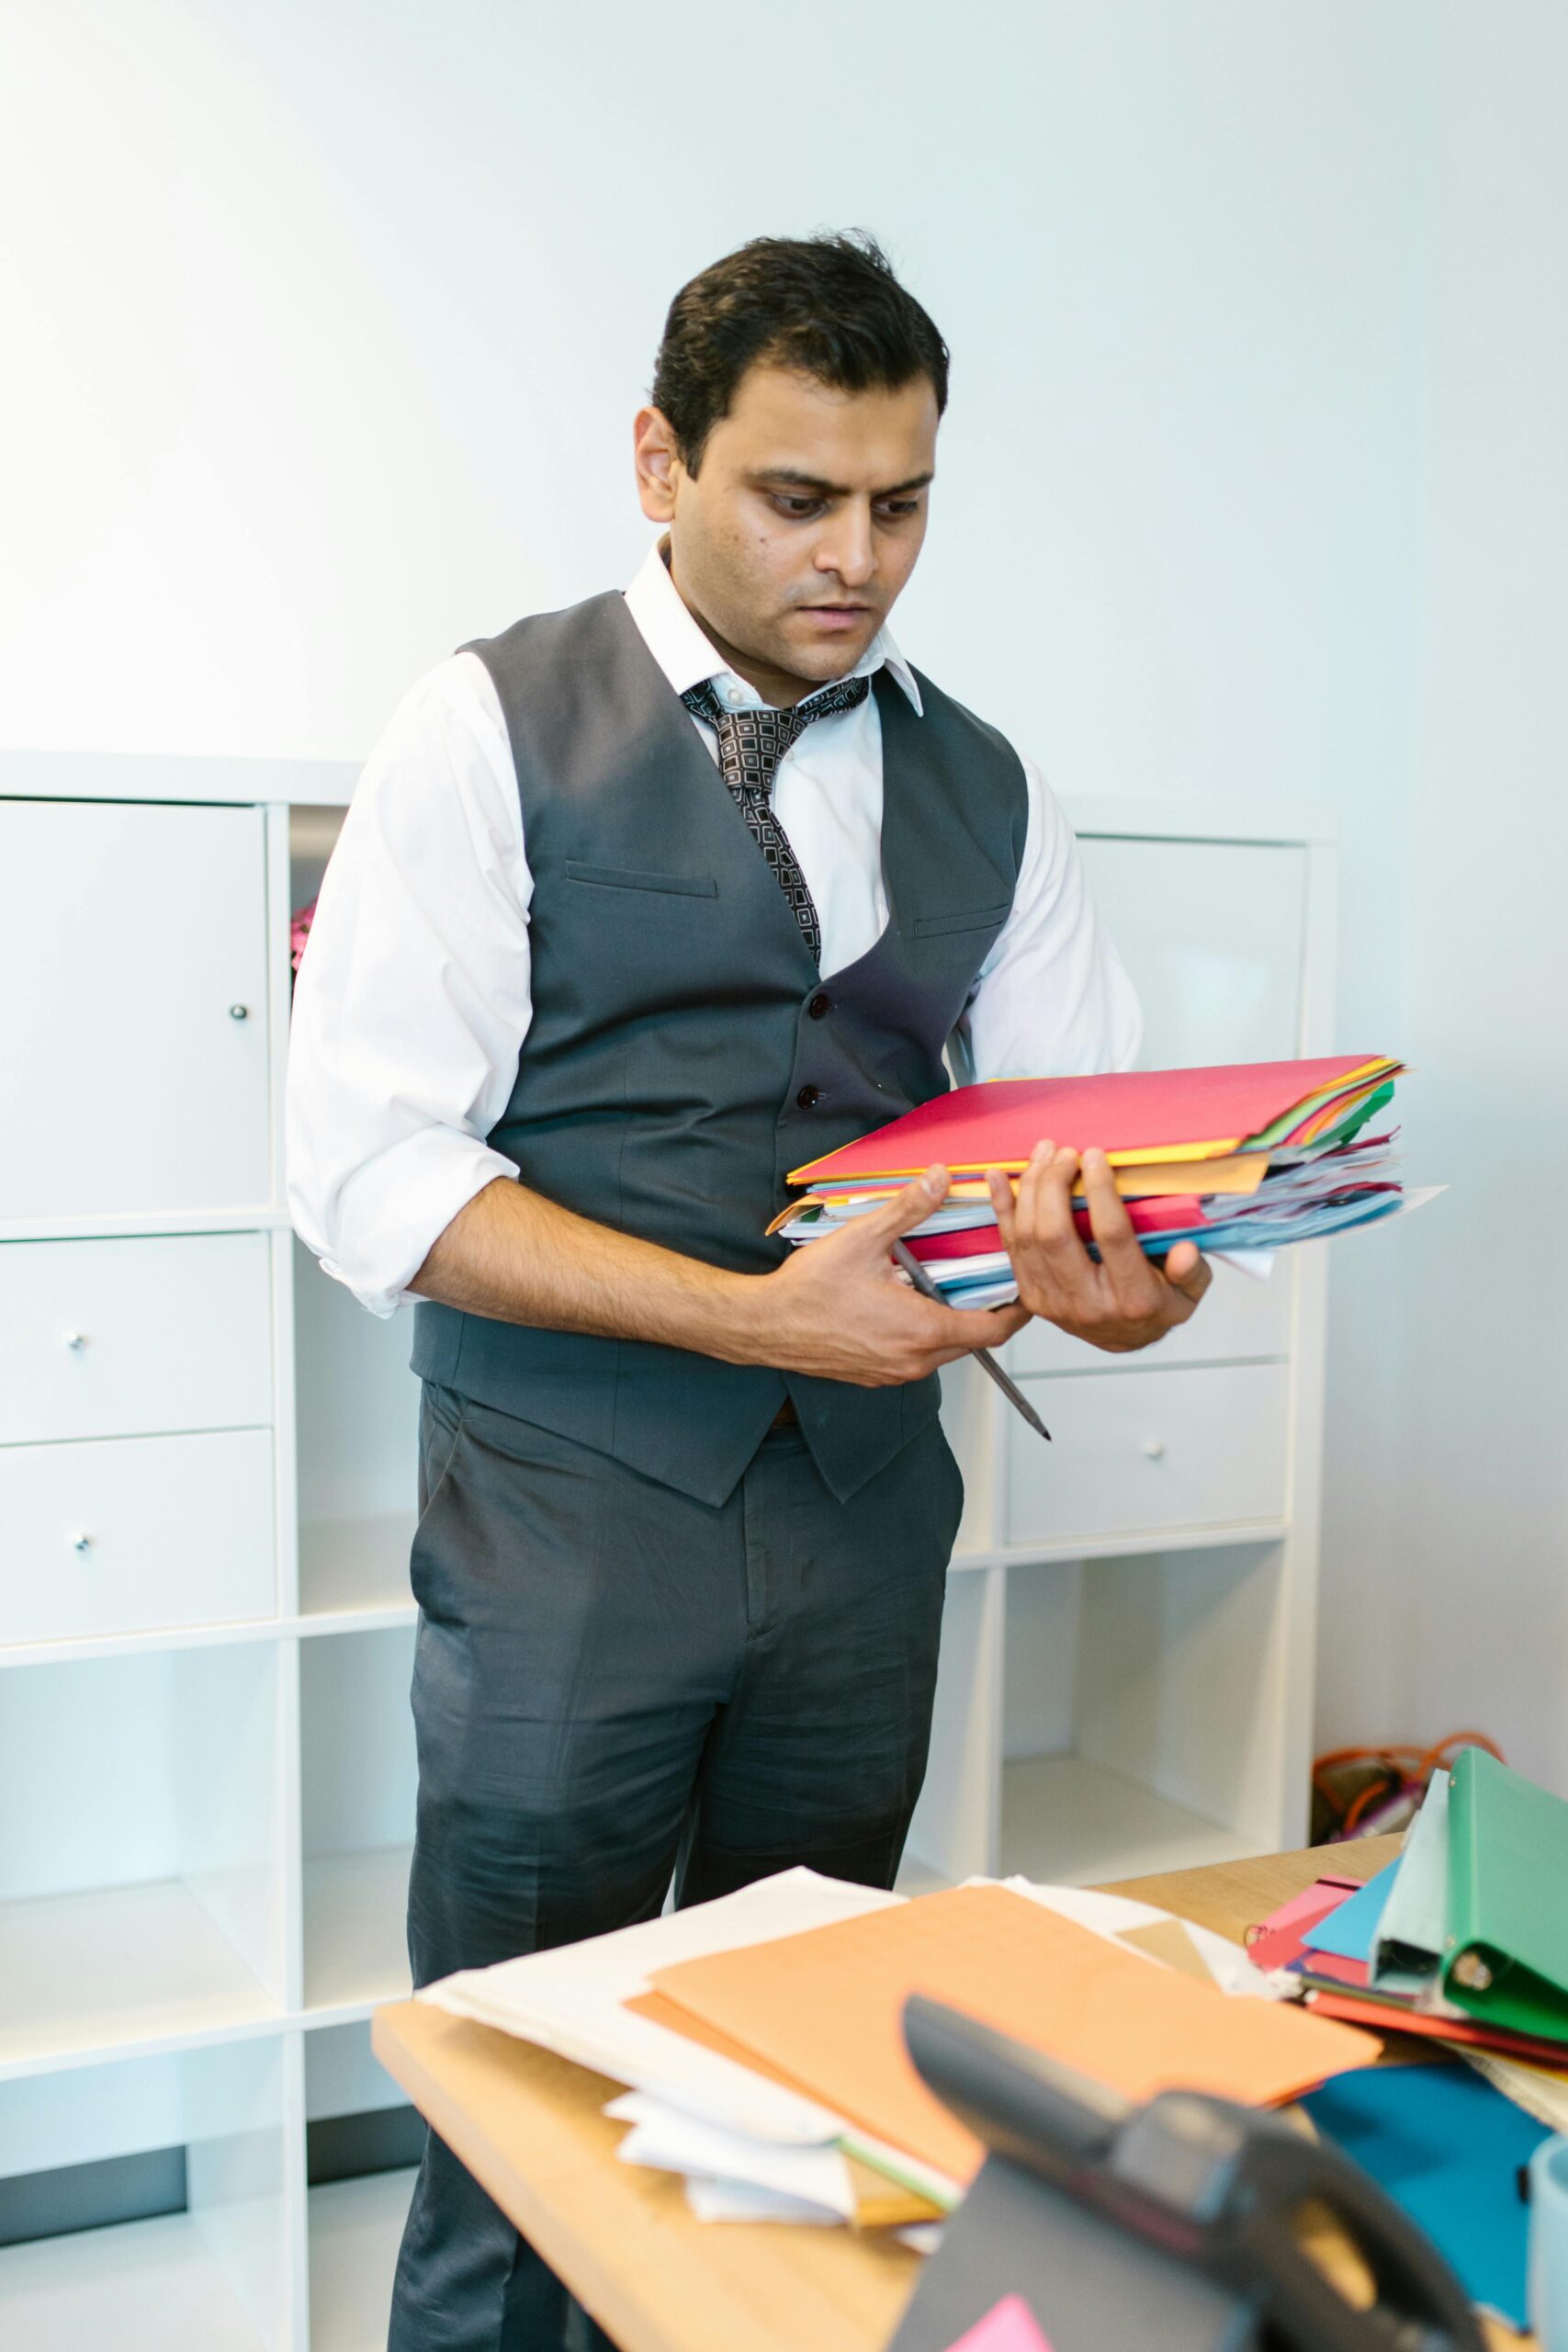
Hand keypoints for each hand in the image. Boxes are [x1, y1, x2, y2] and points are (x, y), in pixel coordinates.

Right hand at [757, 1164, 1028, 1385]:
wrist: (764, 1326)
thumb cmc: (808, 1291)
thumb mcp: (862, 1239)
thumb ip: (908, 1208)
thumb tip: (940, 1179)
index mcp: (922, 1329)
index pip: (994, 1329)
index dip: (1018, 1310)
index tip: (1025, 1289)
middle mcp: (914, 1360)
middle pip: (973, 1341)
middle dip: (986, 1311)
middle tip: (988, 1279)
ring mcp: (895, 1372)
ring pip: (945, 1351)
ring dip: (952, 1323)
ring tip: (945, 1287)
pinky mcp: (877, 1375)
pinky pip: (917, 1358)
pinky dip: (925, 1335)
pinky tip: (908, 1305)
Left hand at [988, 1142, 1209, 1352]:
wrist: (1124, 1340)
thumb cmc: (1157, 1305)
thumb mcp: (1188, 1294)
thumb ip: (1190, 1272)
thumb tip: (1185, 1250)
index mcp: (1131, 1299)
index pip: (1111, 1236)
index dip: (1100, 1191)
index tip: (1095, 1155)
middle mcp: (1085, 1304)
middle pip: (1055, 1234)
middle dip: (1055, 1184)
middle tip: (1067, 1153)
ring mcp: (1051, 1301)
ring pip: (1028, 1237)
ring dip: (1031, 1188)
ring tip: (1045, 1154)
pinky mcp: (1031, 1295)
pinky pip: (1010, 1245)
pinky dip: (1002, 1208)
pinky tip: (998, 1178)